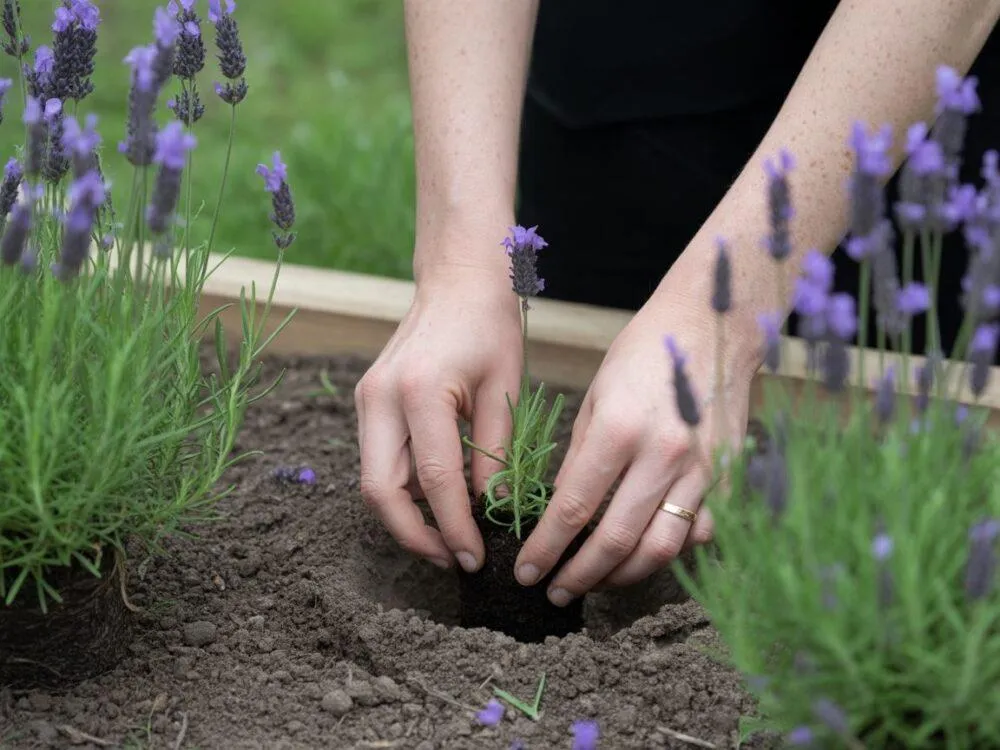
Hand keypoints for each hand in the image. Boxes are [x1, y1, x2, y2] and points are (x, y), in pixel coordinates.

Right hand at [355, 257, 521, 571]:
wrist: (456, 280)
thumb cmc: (488, 325)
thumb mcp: (503, 388)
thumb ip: (495, 455)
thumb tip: (492, 514)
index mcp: (418, 391)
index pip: (433, 480)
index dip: (454, 527)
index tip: (477, 558)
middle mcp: (380, 398)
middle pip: (379, 491)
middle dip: (414, 536)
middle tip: (455, 559)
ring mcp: (367, 400)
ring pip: (373, 481)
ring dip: (406, 518)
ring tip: (451, 539)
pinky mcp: (368, 403)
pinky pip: (379, 461)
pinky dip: (404, 491)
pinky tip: (439, 504)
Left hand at [513, 293, 756, 604]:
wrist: (713, 325)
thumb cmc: (645, 353)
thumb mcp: (596, 396)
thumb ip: (579, 456)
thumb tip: (561, 509)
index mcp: (620, 429)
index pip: (574, 508)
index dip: (547, 548)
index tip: (527, 571)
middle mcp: (663, 455)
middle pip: (617, 540)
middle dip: (580, 575)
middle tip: (556, 591)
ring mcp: (702, 469)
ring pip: (662, 549)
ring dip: (623, 576)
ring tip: (595, 584)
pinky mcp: (728, 476)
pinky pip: (700, 532)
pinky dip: (671, 553)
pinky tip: (645, 557)